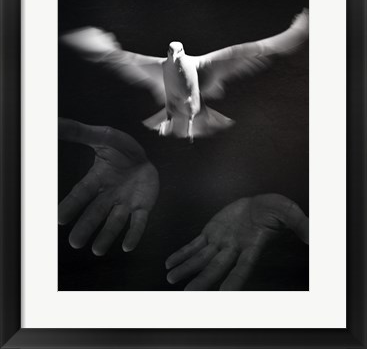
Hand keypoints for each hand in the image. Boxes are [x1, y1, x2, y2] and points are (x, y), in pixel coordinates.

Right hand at [58, 118, 158, 255]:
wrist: (146, 156)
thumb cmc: (122, 149)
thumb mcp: (103, 137)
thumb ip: (80, 133)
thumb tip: (54, 123)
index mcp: (97, 179)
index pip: (82, 194)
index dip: (72, 205)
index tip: (60, 218)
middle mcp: (109, 194)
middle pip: (96, 212)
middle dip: (86, 226)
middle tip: (75, 243)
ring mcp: (126, 202)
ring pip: (115, 221)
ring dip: (107, 236)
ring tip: (97, 250)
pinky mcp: (143, 206)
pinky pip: (138, 222)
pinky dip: (134, 234)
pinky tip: (128, 247)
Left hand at [166, 194, 307, 289]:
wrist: (258, 202)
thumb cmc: (274, 209)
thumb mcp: (288, 211)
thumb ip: (298, 223)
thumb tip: (312, 236)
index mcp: (252, 246)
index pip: (243, 267)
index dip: (234, 280)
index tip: (224, 295)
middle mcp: (234, 249)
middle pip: (216, 268)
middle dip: (202, 280)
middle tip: (188, 294)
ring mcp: (220, 241)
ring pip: (201, 258)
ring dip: (186, 268)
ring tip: (171, 279)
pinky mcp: (211, 232)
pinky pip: (194, 245)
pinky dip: (182, 253)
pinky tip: (170, 263)